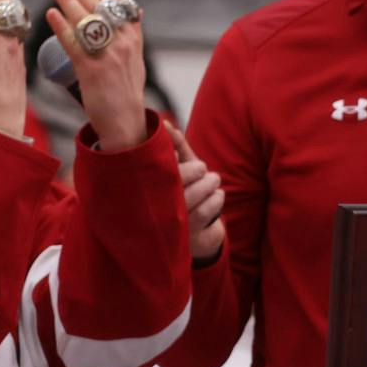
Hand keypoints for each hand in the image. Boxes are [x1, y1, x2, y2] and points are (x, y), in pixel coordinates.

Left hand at [46, 0, 147, 150]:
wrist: (125, 122)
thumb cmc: (127, 92)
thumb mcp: (136, 60)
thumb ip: (132, 36)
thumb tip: (134, 14)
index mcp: (133, 38)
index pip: (118, 4)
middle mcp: (122, 42)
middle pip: (97, 6)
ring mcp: (107, 55)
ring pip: (84, 19)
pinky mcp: (91, 69)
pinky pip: (73, 42)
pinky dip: (61, 26)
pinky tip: (51, 14)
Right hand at [168, 123, 226, 262]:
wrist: (194, 238)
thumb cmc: (184, 194)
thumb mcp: (179, 169)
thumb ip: (175, 146)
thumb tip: (165, 124)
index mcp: (149, 195)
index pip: (158, 175)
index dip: (173, 163)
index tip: (180, 158)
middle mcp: (156, 215)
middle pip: (176, 188)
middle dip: (194, 173)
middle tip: (204, 169)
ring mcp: (171, 230)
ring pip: (192, 202)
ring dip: (208, 188)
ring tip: (213, 182)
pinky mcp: (189, 241)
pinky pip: (204, 217)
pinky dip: (214, 201)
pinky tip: (217, 196)